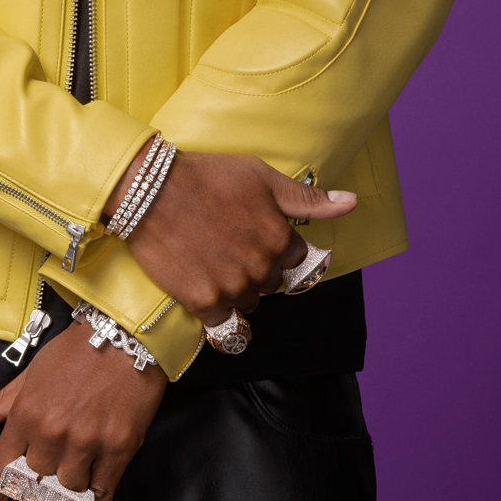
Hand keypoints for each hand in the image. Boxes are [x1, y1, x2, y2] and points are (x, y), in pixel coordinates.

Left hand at [0, 321, 166, 500]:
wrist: (123, 334)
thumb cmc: (74, 352)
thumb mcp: (29, 374)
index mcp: (25, 416)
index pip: (0, 472)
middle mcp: (52, 434)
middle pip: (31, 494)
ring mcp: (86, 444)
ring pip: (65, 500)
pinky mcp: (118, 449)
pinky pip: (100, 495)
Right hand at [116, 150, 356, 325]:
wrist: (149, 190)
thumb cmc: (206, 176)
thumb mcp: (261, 177)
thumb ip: (307, 199)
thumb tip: (351, 203)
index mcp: (280, 238)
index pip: (296, 259)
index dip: (276, 248)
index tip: (253, 235)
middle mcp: (262, 267)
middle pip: (272, 283)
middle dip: (257, 268)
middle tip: (228, 244)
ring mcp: (233, 287)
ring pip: (249, 302)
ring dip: (237, 289)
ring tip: (211, 260)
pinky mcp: (204, 302)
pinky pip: (224, 324)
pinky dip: (218, 311)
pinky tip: (203, 287)